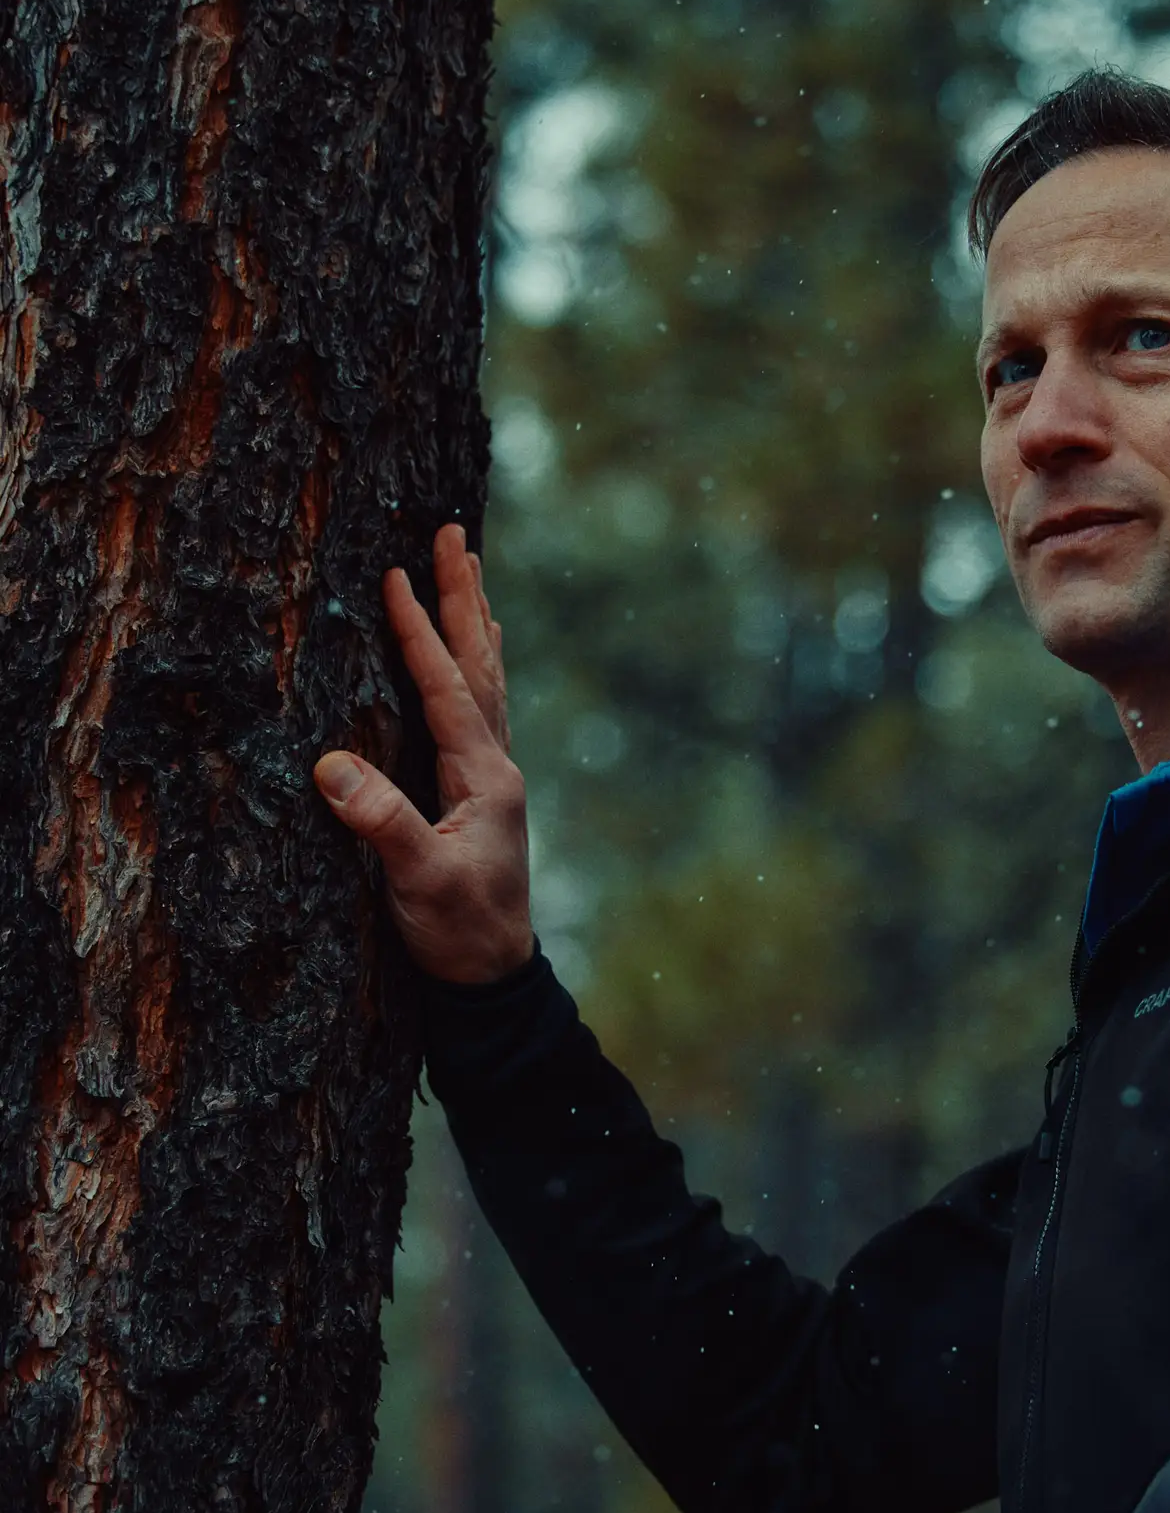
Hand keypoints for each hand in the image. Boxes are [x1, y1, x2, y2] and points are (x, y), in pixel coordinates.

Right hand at [313, 523, 534, 984]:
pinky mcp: (481, 793)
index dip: (419, 632)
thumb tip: (330, 764)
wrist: (496, 979)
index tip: (397, 575)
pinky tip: (473, 656)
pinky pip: (480, 709)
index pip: (447, 688)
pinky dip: (474, 668)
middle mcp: (496, 767)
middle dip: (463, 598)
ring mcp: (492, 778)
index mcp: (484, 777)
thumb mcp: (417, 882)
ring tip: (468, 571)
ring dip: (473, 623)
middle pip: (479, 664)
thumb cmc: (459, 933)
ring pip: (484, 681)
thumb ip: (381, 824)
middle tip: (454, 534)